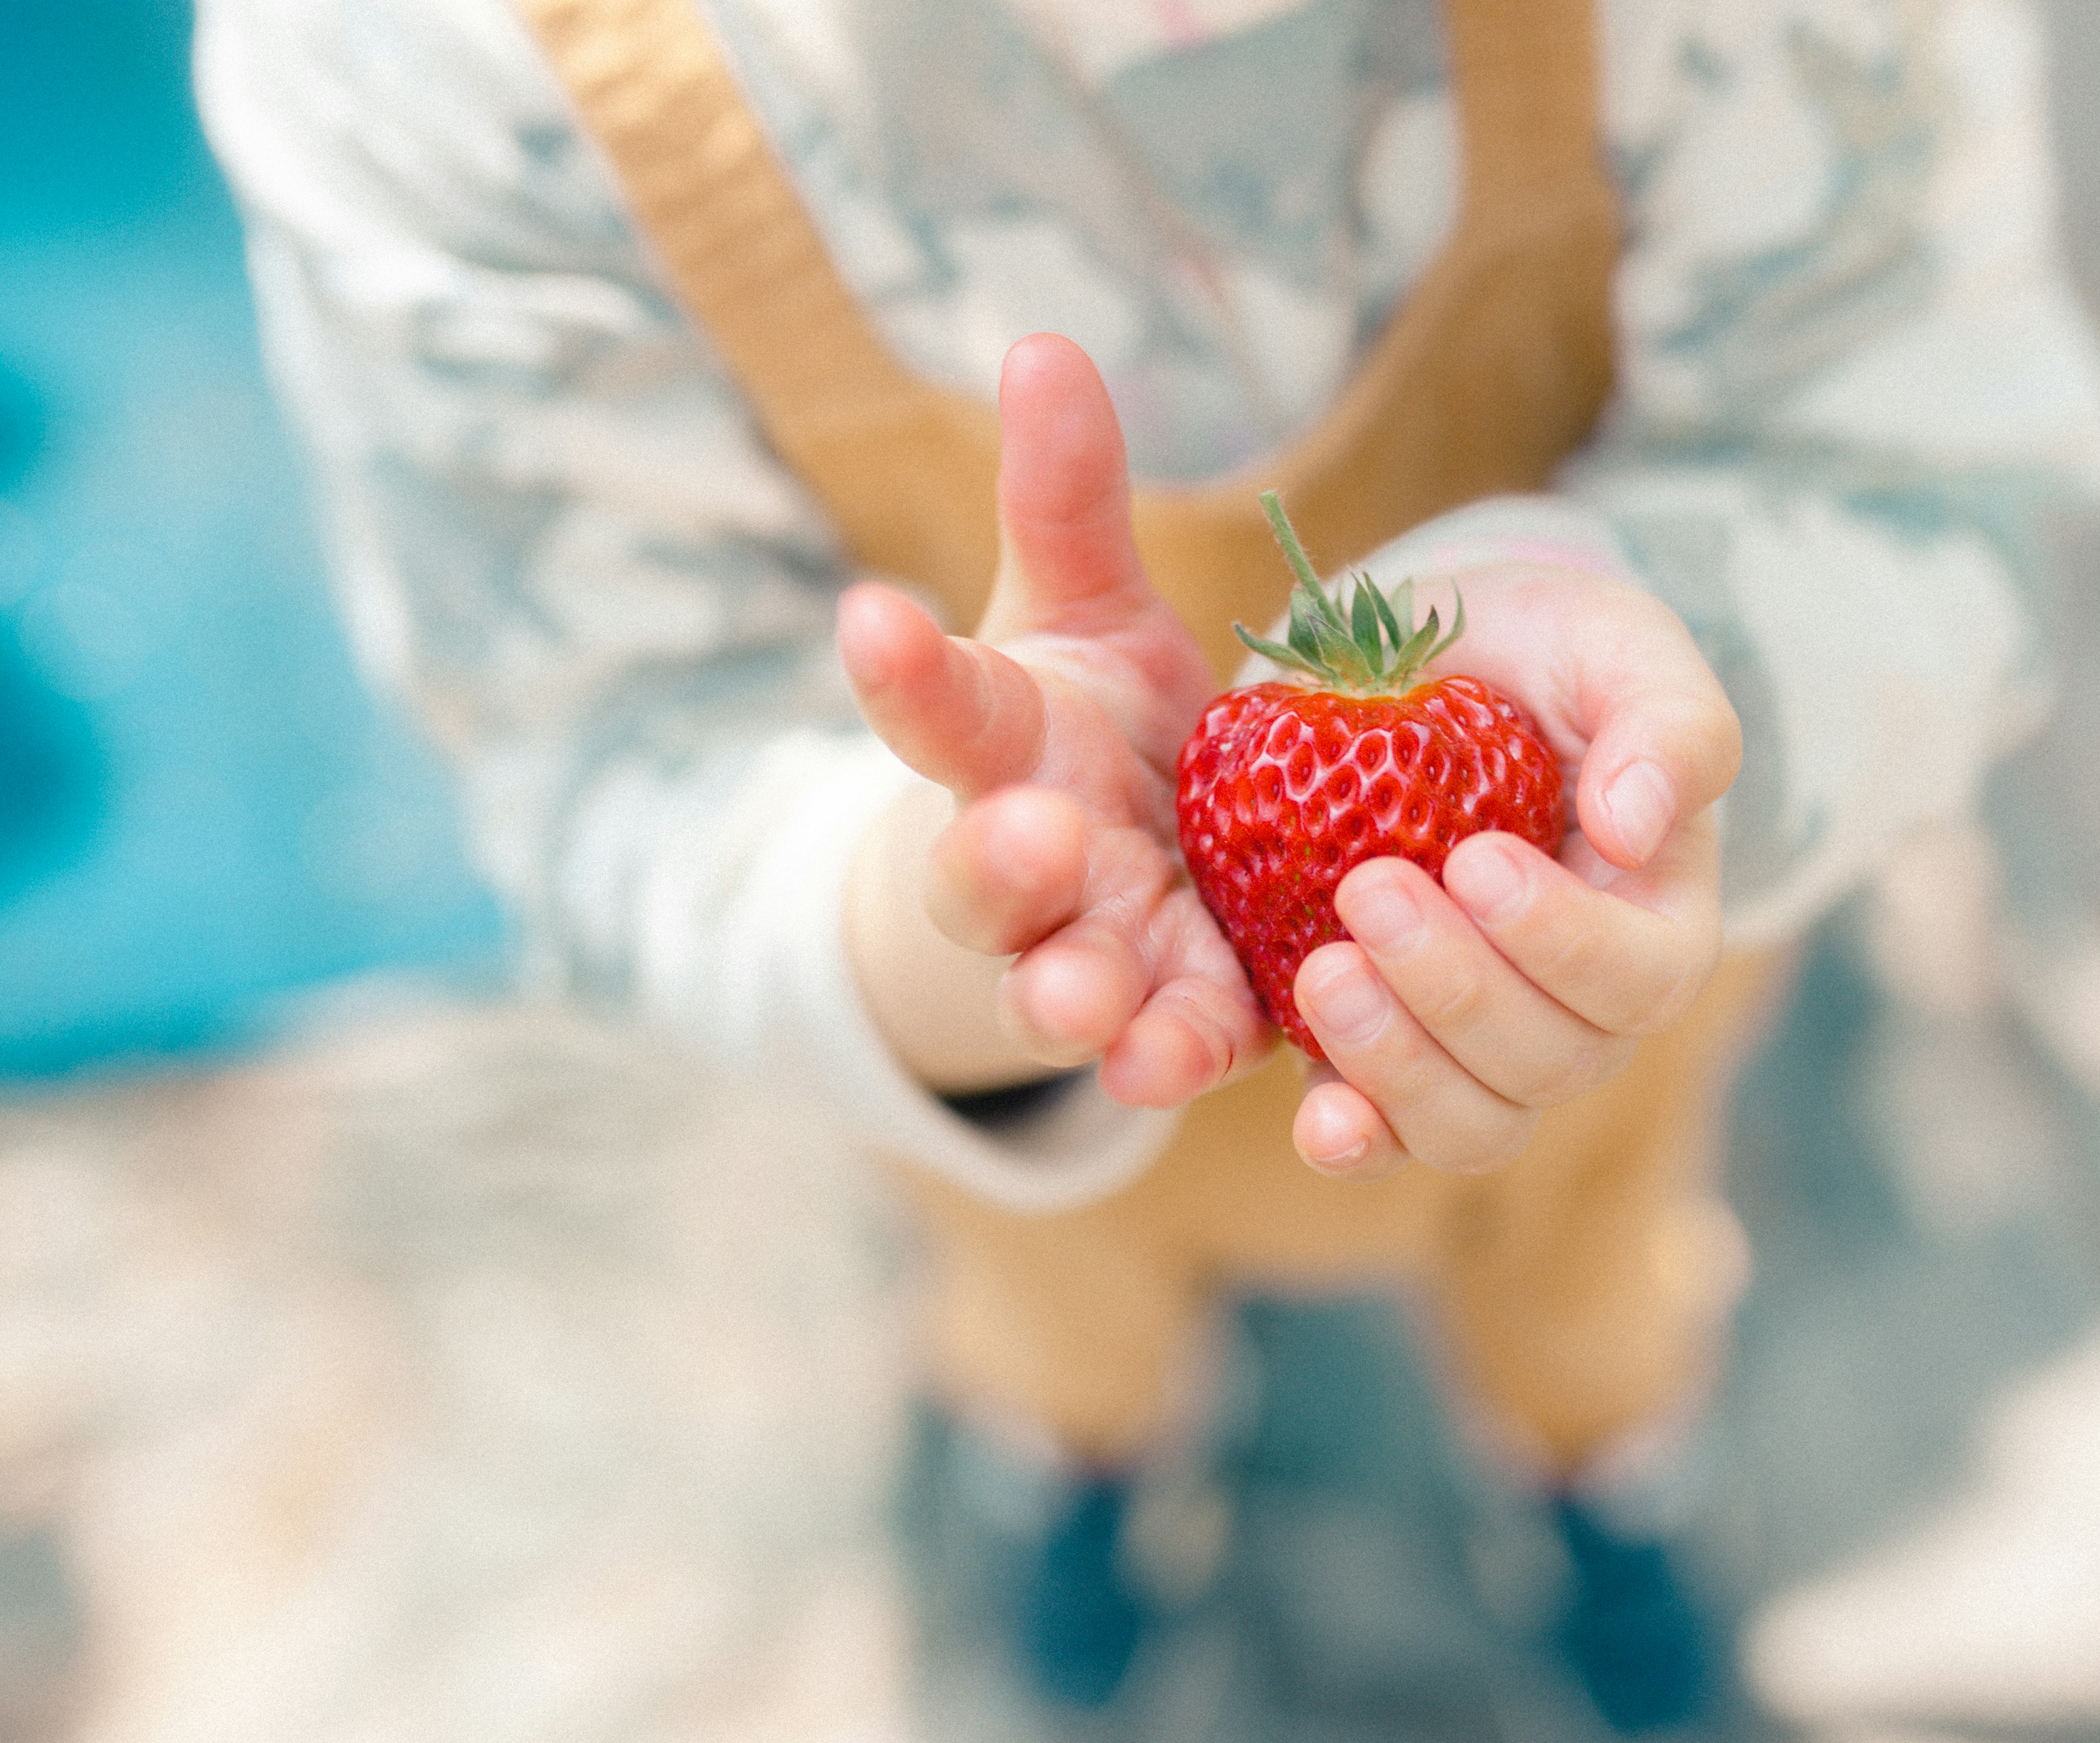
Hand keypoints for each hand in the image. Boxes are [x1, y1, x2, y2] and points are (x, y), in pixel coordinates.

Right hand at [838, 334, 1275, 1108]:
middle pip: (983, 873)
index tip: (870, 613)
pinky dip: (1171, 1059)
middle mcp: (1027, 863)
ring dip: (1069, 992)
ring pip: (1058, 982)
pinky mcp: (1180, 1014)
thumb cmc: (1101, 726)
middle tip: (1021, 835)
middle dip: (994, 860)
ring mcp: (1093, 950)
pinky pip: (1170, 1046)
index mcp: (999, 749)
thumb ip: (1067, 500)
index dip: (902, 667)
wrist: (1154, 869)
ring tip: (1083, 1000)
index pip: (934, 702)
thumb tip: (1043, 343)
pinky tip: (1176, 1067)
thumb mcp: (1091, 610)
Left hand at [1288, 562, 1742, 1178]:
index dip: (1561, 939)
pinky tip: (1314, 1111)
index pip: (1636, 978)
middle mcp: (1579, 1013)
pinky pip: (1384, 1140)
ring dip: (1396, 1065)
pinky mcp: (1387, 1056)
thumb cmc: (1545, 657)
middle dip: (1457, 990)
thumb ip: (1666, 724)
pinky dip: (1352, 1136)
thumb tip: (1640, 829)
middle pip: (1547, 1062)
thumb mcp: (1618, 646)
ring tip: (1322, 972)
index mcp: (1656, 924)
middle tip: (1368, 890)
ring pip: (1470, 1122)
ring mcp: (1482, 1051)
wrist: (1424, 666)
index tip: (1476, 858)